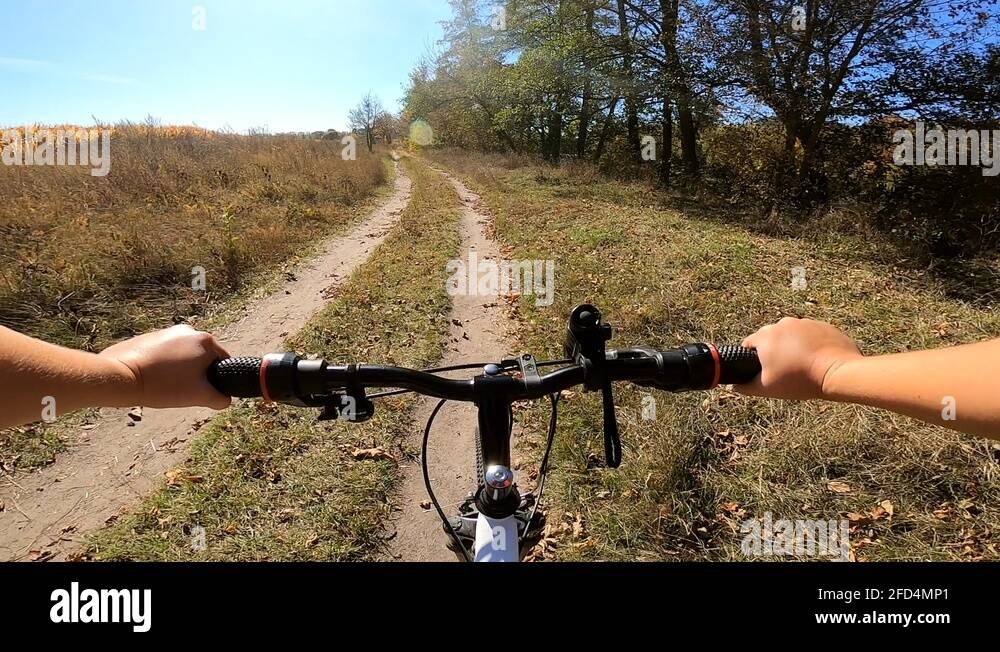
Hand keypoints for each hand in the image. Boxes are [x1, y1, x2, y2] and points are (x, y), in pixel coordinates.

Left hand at [99, 325, 231, 409]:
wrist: (120, 377)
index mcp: (205, 340)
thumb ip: (220, 398)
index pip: (223, 362)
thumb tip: (225, 399)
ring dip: (180, 370)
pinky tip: (153, 378)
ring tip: (165, 384)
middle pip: (202, 358)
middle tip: (182, 389)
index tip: (201, 390)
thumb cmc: (163, 385)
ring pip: (183, 356)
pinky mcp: (148, 337)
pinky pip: (165, 353)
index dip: (216, 380)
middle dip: (196, 374)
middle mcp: (188, 330)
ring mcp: (166, 332)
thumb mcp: (199, 396)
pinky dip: (163, 366)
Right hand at [735, 318, 862, 399]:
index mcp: (765, 336)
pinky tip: (816, 360)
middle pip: (770, 338)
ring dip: (792, 347)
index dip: (752, 359)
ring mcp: (804, 322)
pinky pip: (810, 334)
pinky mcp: (822, 325)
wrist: (838, 372)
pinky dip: (810, 344)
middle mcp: (782, 323)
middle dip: (773, 351)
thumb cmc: (800, 380)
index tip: (763, 371)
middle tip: (783, 370)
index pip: (749, 344)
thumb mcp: (767, 388)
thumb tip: (735, 386)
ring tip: (802, 366)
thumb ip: (745, 386)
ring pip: (790, 335)